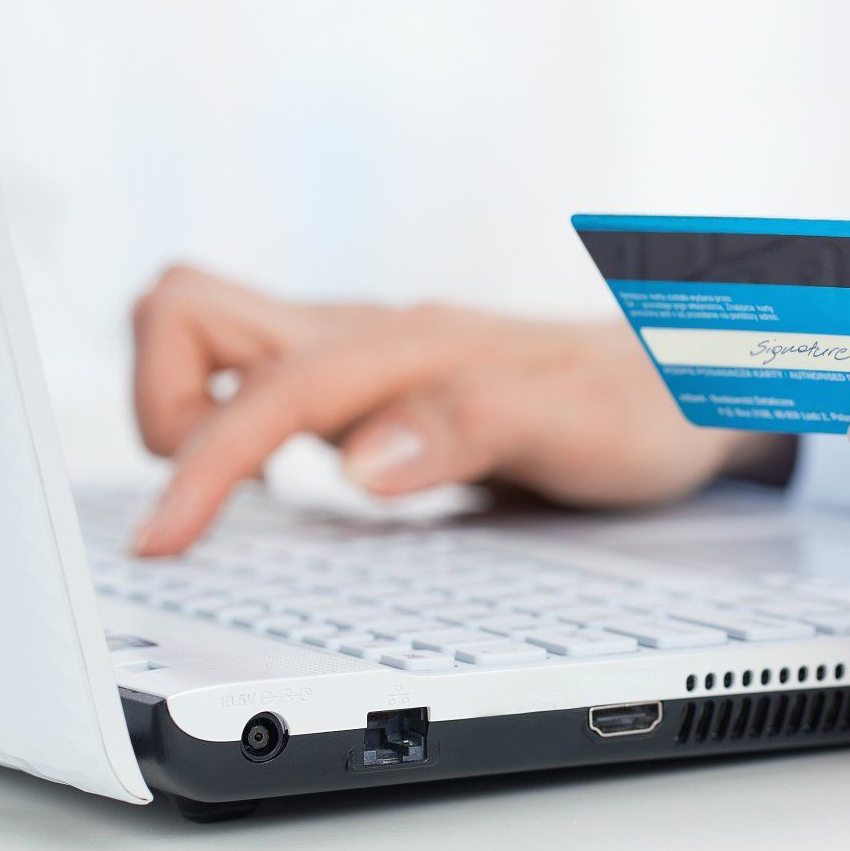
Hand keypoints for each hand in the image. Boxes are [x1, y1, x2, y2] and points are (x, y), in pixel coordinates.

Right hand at [126, 265, 782, 553]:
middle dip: (156, 402)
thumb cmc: (645, 409)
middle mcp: (371, 338)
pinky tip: (268, 489)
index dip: (199, 466)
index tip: (163, 541)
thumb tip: (358, 460)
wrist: (693, 386)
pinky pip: (255, 383)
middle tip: (201, 498)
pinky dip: (224, 428)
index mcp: (410, 346)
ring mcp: (362, 359)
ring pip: (210, 337)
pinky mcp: (367, 389)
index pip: (266, 391)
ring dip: (181, 411)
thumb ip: (471, 427)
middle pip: (190, 309)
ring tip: (224, 496)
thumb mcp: (580, 429)